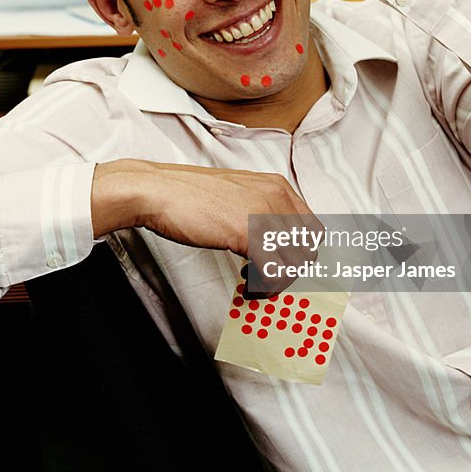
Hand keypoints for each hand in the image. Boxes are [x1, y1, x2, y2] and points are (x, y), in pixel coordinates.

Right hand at [92, 159, 320, 292]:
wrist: (159, 191)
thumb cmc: (188, 195)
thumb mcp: (237, 196)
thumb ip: (260, 213)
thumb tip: (274, 245)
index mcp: (276, 185)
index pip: (312, 227)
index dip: (299, 253)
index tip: (283, 266)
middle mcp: (276, 196)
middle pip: (308, 247)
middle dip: (291, 270)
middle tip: (268, 278)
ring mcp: (264, 213)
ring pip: (295, 262)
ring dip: (277, 281)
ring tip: (254, 283)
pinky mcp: (248, 233)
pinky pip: (274, 271)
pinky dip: (265, 286)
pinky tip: (248, 284)